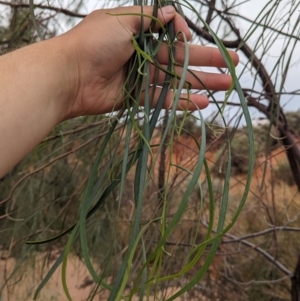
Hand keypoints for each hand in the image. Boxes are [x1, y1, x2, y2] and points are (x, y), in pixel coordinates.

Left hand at [62, 5, 238, 118]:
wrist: (69, 76)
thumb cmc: (93, 42)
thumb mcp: (123, 19)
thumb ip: (151, 18)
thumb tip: (175, 17)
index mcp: (139, 32)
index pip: (172, 35)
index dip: (188, 39)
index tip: (195, 41)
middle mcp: (142, 54)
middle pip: (181, 59)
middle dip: (207, 62)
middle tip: (232, 66)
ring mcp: (140, 78)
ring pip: (176, 81)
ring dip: (200, 83)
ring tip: (224, 87)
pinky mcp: (136, 97)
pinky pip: (163, 100)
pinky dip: (181, 102)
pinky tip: (202, 103)